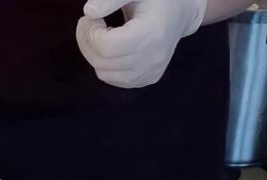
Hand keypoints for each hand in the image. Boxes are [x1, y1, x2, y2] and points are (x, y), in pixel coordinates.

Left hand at [76, 0, 207, 88]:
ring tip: (99, 34)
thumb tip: (89, 12)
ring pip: (105, 74)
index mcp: (152, 33)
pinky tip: (111, 47)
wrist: (179, 12)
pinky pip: (114, 80)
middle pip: (103, 62)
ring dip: (93, 54)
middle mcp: (153, 58)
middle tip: (88, 23)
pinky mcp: (147, 79)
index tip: (90, 17)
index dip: (90, 32)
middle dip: (87, 42)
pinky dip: (105, 65)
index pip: (108, 46)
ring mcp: (151, 72)